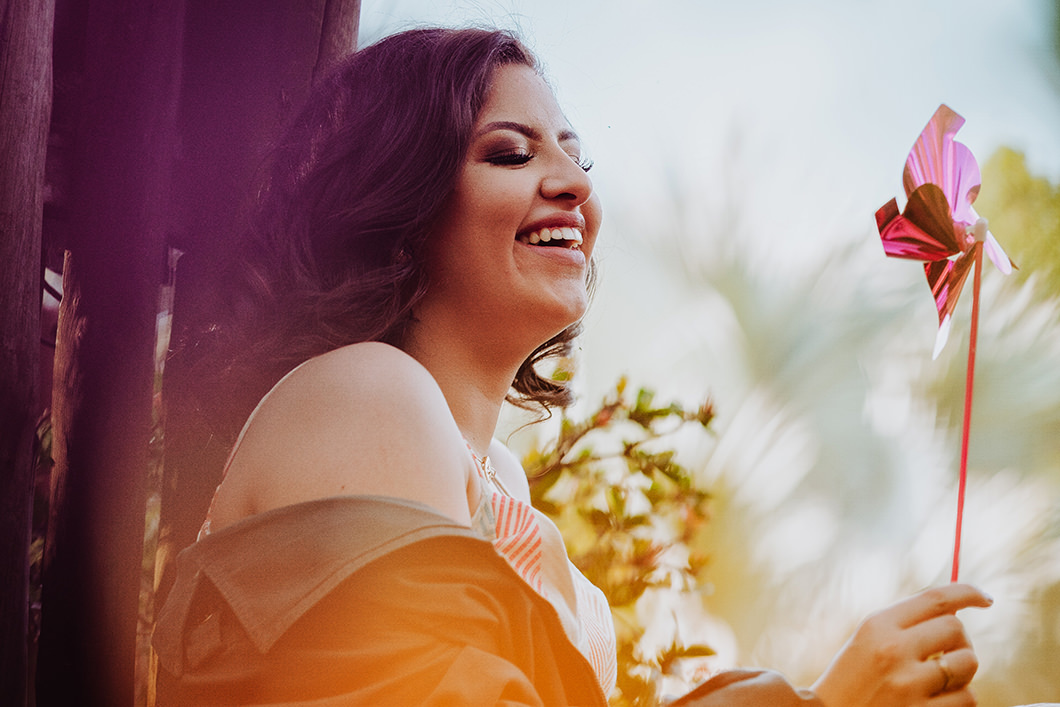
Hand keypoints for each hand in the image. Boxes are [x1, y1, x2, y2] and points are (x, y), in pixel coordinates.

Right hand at [811, 584, 992, 706]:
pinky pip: (967, 698)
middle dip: (959, 639)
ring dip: (962, 670)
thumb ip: (906, 622)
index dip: (967, 592)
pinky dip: (959, 698)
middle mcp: (893, 651)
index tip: (984, 598)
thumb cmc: (852, 678)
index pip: (936, 599)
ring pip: (968, 663)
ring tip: (940, 678)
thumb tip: (957, 609)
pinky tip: (937, 699)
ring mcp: (909, 685)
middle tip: (946, 652)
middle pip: (956, 629)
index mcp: (878, 625)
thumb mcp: (868, 640)